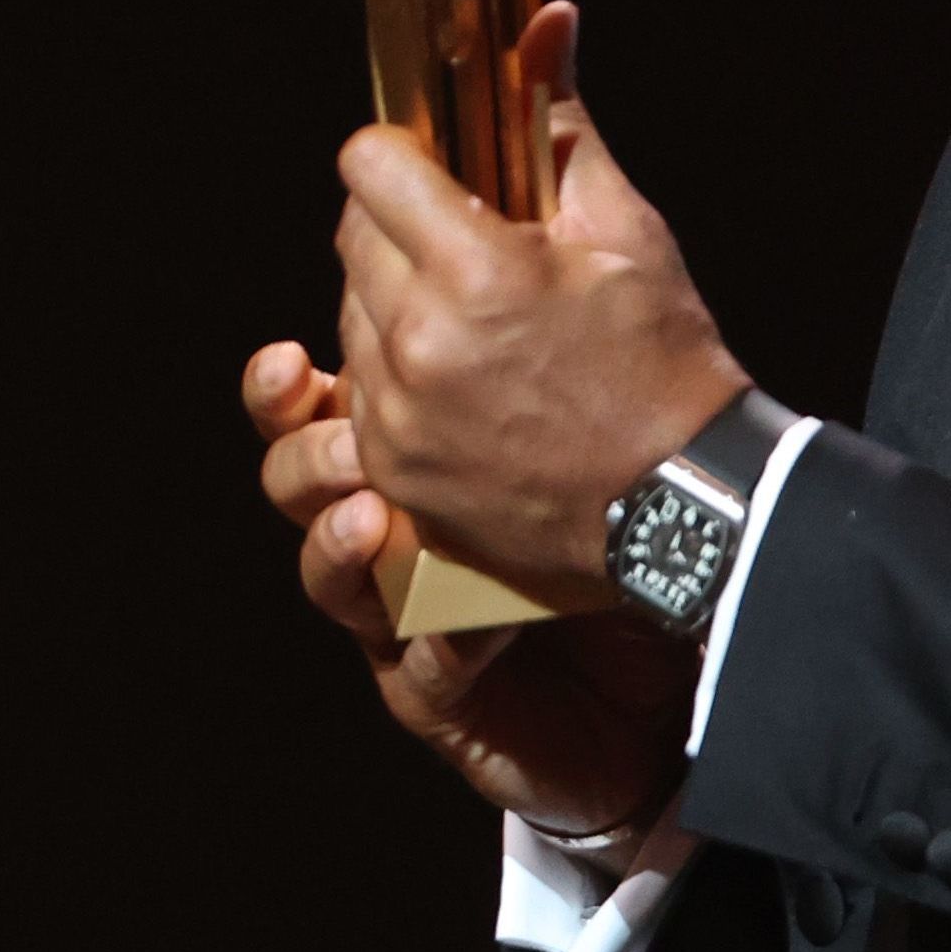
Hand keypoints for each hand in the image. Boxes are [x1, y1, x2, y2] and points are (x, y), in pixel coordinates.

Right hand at [247, 338, 701, 846]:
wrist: (667, 648)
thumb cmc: (614, 524)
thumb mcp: (573, 424)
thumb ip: (525, 348)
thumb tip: (514, 252)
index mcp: (406, 454)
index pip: (315, 410)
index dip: (283, 389)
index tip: (288, 358)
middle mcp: (387, 533)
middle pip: (297, 489)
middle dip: (303, 459)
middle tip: (344, 440)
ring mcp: (403, 618)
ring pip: (331, 582)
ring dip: (340, 549)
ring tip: (372, 522)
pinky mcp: (440, 699)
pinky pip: (417, 675)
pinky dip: (434, 649)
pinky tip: (468, 627)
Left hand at [334, 0, 751, 591]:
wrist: (684, 506)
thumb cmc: (665, 361)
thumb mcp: (625, 229)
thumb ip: (562, 121)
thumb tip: (544, 19)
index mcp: (476, 270)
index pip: (368, 165)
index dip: (398, 155)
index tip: (430, 167)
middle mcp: (418, 343)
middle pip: (351, 236)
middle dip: (397, 226)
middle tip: (464, 243)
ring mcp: (396, 416)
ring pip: (349, 312)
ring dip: (392, 301)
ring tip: (473, 320)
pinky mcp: (393, 470)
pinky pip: (360, 390)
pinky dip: (395, 374)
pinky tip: (462, 380)